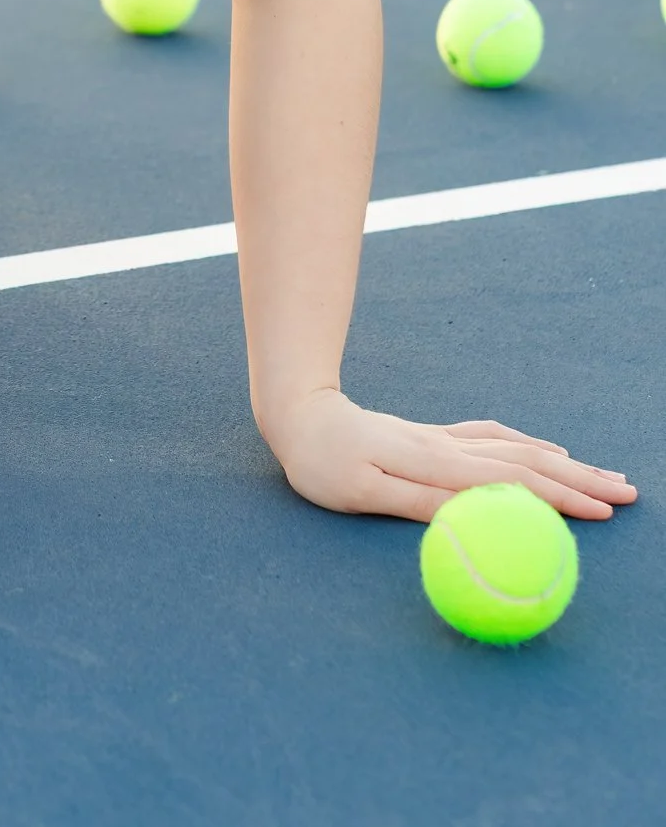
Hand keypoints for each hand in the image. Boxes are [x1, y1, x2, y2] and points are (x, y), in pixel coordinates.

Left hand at [263, 388, 636, 521]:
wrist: (299, 412)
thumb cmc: (324, 463)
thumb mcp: (361, 492)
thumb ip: (415, 502)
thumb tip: (468, 515)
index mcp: (436, 464)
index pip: (514, 482)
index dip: (561, 498)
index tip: (603, 513)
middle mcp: (448, 446)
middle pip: (527, 462)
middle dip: (581, 478)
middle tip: (628, 493)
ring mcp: (443, 438)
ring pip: (516, 448)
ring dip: (563, 461)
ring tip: (601, 473)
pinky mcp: (433, 435)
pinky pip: (493, 439)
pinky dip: (528, 445)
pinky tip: (545, 449)